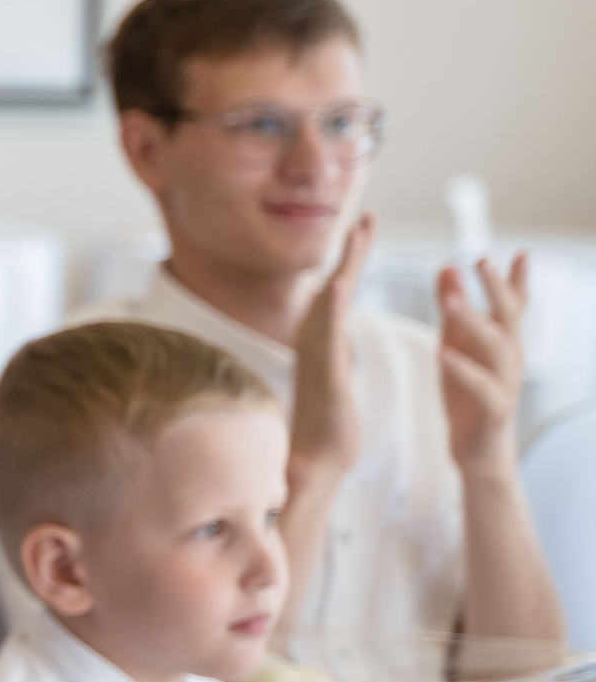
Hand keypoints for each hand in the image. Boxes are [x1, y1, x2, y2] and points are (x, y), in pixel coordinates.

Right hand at [290, 214, 371, 486]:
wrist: (314, 462)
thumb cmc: (328, 428)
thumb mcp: (334, 382)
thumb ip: (333, 357)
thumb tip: (334, 342)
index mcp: (326, 344)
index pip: (340, 293)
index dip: (352, 260)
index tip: (364, 230)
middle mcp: (318, 345)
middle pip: (334, 288)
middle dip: (351, 253)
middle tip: (366, 219)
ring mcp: (318, 359)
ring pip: (330, 306)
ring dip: (343, 269)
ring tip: (356, 237)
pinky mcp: (323, 377)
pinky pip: (327, 338)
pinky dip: (331, 310)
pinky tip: (338, 287)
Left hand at [440, 252, 529, 477]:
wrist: (478, 455)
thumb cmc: (468, 397)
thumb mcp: (455, 346)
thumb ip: (452, 310)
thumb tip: (447, 267)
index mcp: (501, 342)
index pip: (513, 305)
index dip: (516, 280)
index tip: (522, 252)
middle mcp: (509, 360)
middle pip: (509, 318)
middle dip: (497, 289)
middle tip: (481, 261)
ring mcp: (505, 385)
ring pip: (498, 349)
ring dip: (475, 323)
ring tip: (452, 302)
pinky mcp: (493, 412)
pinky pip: (482, 389)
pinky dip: (464, 371)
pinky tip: (444, 355)